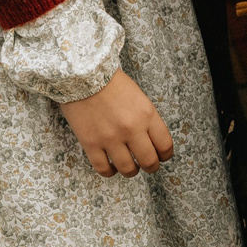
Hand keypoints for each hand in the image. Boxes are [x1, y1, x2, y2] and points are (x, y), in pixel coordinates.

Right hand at [58, 69, 173, 175]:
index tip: (162, 156)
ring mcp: (110, 138)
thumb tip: (151, 140)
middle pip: (149, 161)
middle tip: (148, 166)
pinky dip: (110, 172)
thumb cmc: (110, 82)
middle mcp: (131, 128)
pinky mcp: (91, 143)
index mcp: (147, 114)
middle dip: (151, 167)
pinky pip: (104, 169)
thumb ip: (146, 118)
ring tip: (129, 167)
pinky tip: (111, 166)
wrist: (81, 74)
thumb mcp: (138, 96)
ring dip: (131, 171)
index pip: (165, 145)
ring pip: (128, 169)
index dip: (165, 155)